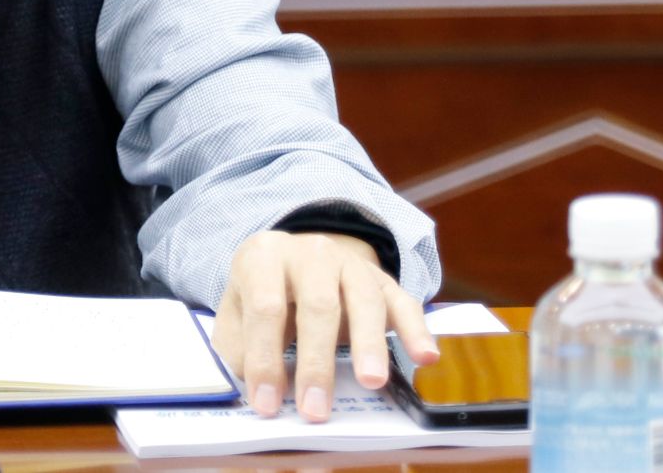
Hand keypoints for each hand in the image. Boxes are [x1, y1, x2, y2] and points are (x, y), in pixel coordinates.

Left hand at [212, 231, 436, 423]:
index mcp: (264, 257)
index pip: (265, 307)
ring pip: (364, 300)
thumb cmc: (264, 292)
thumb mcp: (237, 310)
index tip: (267, 404)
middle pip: (318, 305)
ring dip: (369, 344)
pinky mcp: (384, 279)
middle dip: (316, 361)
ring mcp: (351, 263)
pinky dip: (417, 330)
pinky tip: (425, 357)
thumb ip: (239, 347)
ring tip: (371, 383)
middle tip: (315, 409)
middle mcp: (311, 252)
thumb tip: (255, 390)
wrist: (297, 256)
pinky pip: (404, 301)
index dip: (265, 358)